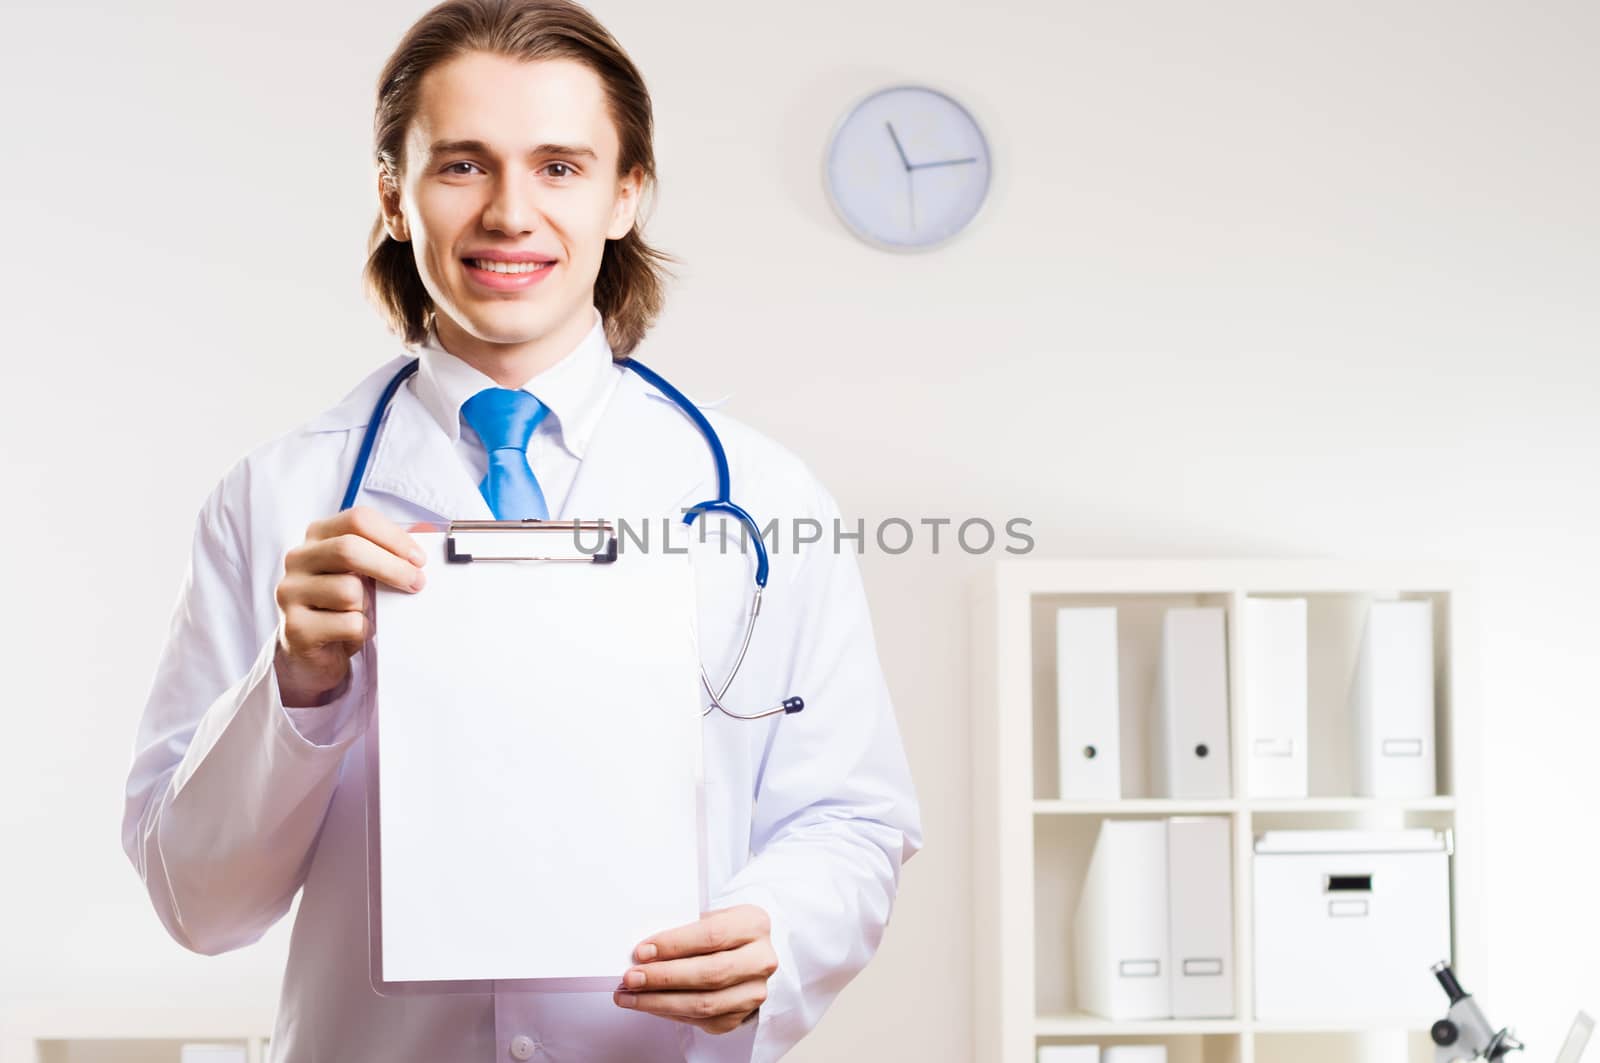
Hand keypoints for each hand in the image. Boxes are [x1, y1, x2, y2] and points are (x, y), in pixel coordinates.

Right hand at [273, 505, 425, 706]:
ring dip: (370, 605)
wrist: (313, 651)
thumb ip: (389, 550)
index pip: (357, 520)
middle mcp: (298, 559)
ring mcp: (291, 593)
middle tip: (417, 583)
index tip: (418, 558)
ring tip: (366, 613)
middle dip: (392, 567)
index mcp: (318, 536)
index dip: (393, 537)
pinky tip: (354, 632)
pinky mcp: (295, 628)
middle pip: (349, 550)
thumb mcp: (365, 572)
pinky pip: (348, 624)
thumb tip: (425, 530)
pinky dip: (363, 630)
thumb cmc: (343, 604)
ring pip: (349, 591)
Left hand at [613, 904, 777, 1034]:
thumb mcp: (709, 917)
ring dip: (660, 1002)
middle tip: (631, 978)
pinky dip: (670, 1013)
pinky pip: (702, 1020)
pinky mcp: (743, 1015)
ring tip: (629, 996)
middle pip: (709, 973)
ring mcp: (755, 991)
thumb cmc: (721, 931)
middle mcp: (761, 960)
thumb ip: (683, 931)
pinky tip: (650, 1004)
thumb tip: (643, 954)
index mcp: (754, 925)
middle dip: (664, 978)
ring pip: (705, 1004)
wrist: (746, 951)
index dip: (674, 945)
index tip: (642, 952)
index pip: (712, 936)